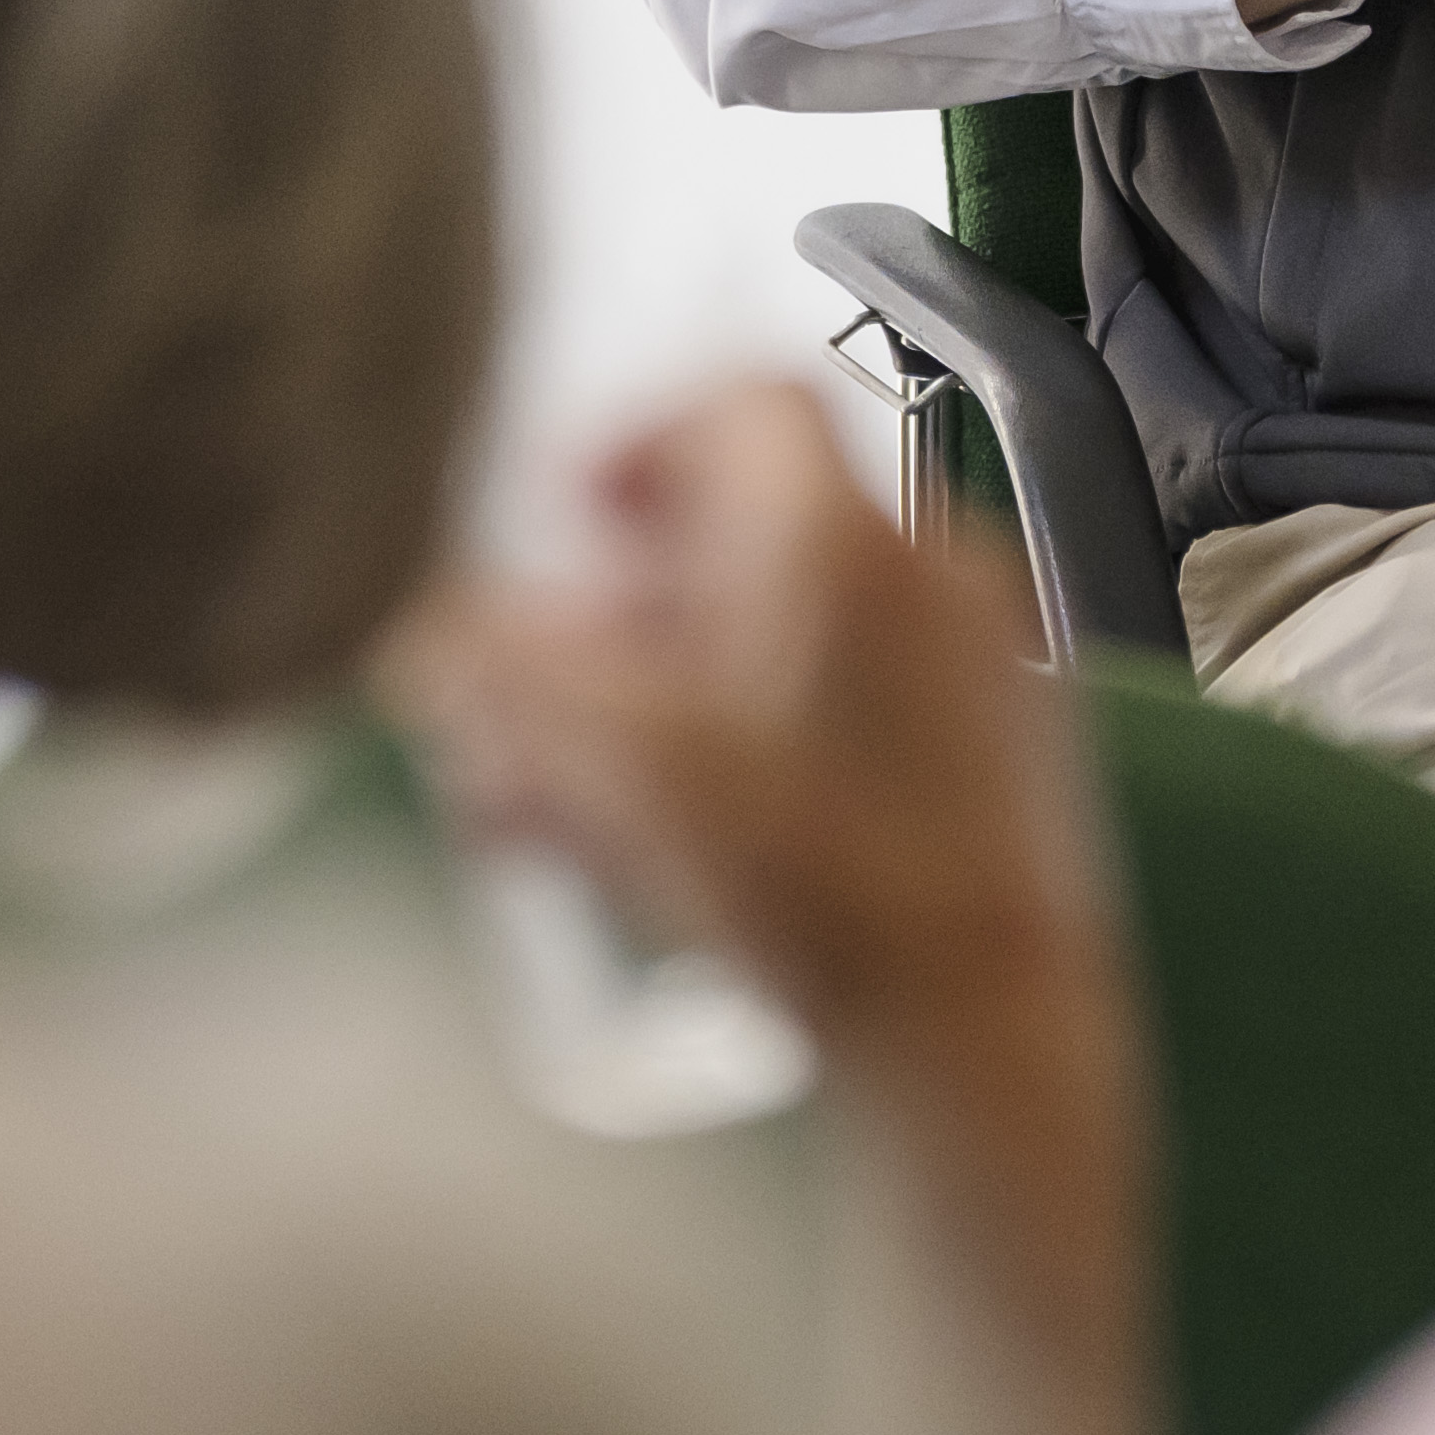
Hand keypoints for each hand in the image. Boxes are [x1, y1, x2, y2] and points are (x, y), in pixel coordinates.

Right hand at [385, 382, 1149, 1434]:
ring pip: (795, 631)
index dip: (636, 440)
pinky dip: (765, 741)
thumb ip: (505, 673)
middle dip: (631, 606)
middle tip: (561, 678)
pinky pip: (857, 704)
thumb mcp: (618, 766)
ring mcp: (976, 662)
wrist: (977, 1034)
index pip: (738, 400)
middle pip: (754, 530)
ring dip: (683, 687)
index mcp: (840, 538)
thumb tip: (438, 627)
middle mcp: (926, 574)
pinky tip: (685, 841)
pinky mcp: (995, 755)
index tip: (576, 514)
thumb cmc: (832, 903)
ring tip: (596, 788)